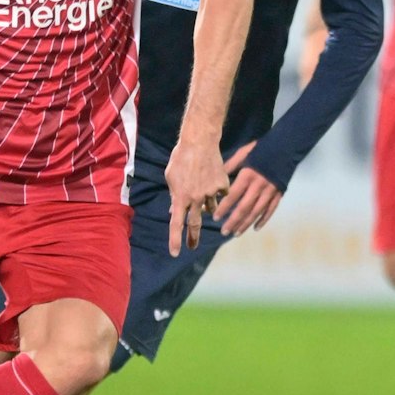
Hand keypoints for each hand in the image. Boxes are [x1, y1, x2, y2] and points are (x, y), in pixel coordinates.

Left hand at [165, 133, 229, 254]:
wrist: (200, 142)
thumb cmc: (181, 157)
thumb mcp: (171, 177)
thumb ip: (174, 195)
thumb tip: (175, 211)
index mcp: (180, 197)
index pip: (176, 224)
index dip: (175, 240)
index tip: (175, 253)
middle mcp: (196, 198)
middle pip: (195, 223)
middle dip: (193, 237)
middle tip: (192, 247)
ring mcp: (211, 193)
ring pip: (210, 208)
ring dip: (205, 205)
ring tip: (200, 188)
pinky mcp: (222, 185)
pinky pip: (220, 195)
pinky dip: (217, 192)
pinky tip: (212, 179)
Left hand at [214, 141, 284, 234]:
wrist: (286, 147)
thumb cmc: (261, 149)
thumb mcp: (243, 153)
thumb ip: (230, 166)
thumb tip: (216, 176)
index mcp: (248, 175)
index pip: (233, 196)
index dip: (224, 208)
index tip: (215, 217)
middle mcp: (259, 186)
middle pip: (244, 208)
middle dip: (233, 221)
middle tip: (224, 231)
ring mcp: (270, 191)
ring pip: (256, 212)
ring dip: (245, 224)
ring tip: (236, 233)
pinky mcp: (279, 193)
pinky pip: (270, 210)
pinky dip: (263, 220)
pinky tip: (255, 228)